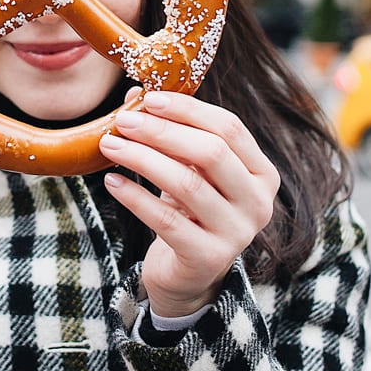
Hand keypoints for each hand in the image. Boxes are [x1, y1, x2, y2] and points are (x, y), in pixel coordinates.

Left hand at [98, 90, 278, 318]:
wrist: (188, 275)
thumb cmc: (190, 212)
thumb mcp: (188, 171)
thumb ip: (171, 133)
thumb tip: (135, 95)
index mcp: (261, 173)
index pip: (230, 128)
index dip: (189, 109)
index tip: (150, 98)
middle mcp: (258, 202)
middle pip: (211, 153)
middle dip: (162, 132)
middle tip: (123, 121)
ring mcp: (237, 233)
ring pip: (187, 185)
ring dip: (142, 159)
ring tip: (109, 145)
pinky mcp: (208, 257)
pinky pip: (166, 220)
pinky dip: (135, 197)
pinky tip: (112, 181)